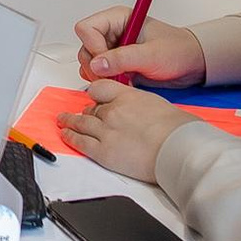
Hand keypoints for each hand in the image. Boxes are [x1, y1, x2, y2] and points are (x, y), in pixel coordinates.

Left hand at [59, 80, 192, 181]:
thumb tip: (142, 113)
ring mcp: (105, 131)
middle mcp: (113, 111)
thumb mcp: (159, 105)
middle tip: (80, 113)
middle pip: (92, 109)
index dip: (96, 94)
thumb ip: (142, 106)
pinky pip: (80, 142)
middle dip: (85, 112)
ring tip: (63, 120)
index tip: (94, 97)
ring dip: (70, 121)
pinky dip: (70, 137)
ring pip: (81, 123)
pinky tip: (66, 135)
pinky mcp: (102, 152)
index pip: (101, 88)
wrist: (176, 147)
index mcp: (127, 96)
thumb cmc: (176, 129)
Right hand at [73, 9, 206, 88]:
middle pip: (85, 47)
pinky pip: (99, 74)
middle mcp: (114, 32)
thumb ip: (123, 58)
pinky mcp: (117, 65)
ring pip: (89, 63)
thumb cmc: (179, 50)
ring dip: (101, 76)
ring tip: (122, 80)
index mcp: (120, 19)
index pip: (87, 28)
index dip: (93, 47)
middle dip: (96, 66)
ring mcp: (114, 49)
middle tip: (114, 76)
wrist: (192, 64)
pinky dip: (107, 82)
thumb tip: (97, 64)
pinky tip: (124, 84)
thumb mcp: (152, 54)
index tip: (107, 62)